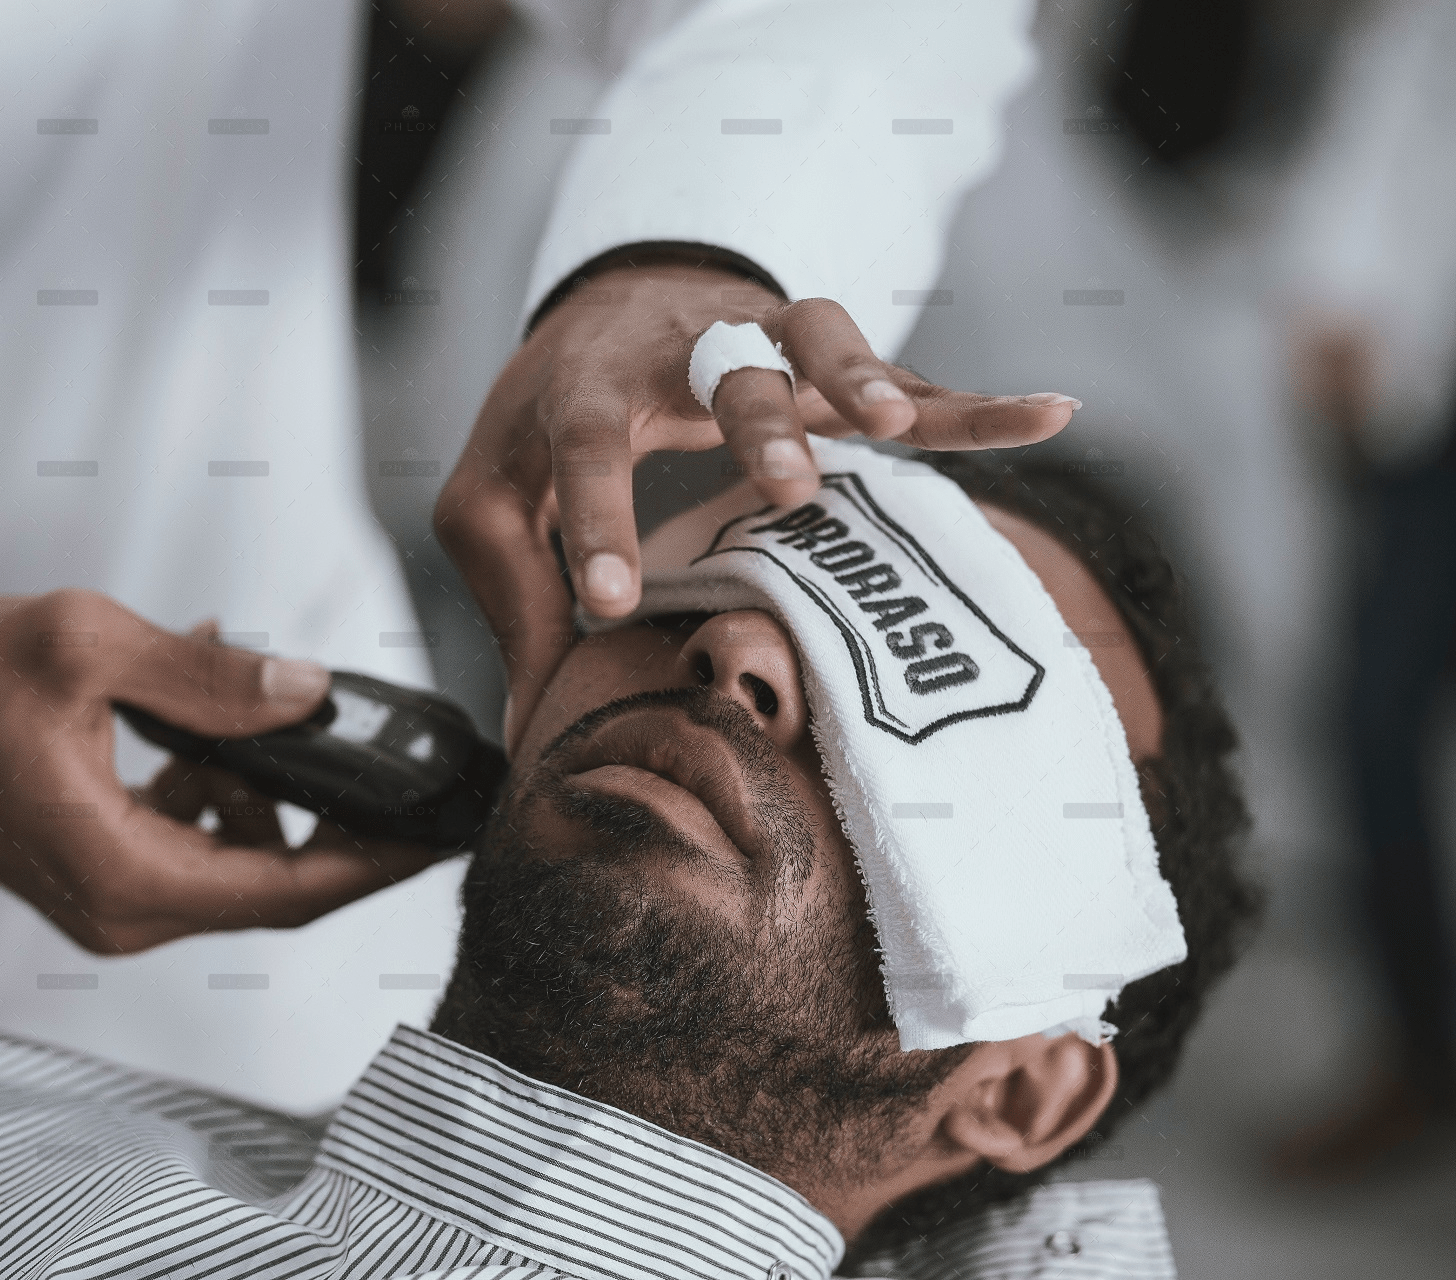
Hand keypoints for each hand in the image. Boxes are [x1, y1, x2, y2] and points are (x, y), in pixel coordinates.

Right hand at [0, 592, 437, 952]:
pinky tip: (206, 719)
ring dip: (269, 786)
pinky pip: (199, 842)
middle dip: (345, 822)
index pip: (287, 891)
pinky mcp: (107, 876)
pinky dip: (221, 785)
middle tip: (403, 763)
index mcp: (124, 875)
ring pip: (241, 859)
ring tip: (252, 703)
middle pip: (277, 884)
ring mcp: (115, 902)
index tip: (444, 831)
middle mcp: (125, 911)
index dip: (377, 862)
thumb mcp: (86, 646)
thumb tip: (309, 689)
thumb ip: (207, 676)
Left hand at [434, 260, 1080, 750]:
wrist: (609, 305)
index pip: (584, 445)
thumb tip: (530, 721)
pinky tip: (1050, 413)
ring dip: (862, 376)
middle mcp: (680, 348)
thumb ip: (507, 594)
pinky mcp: (824, 364)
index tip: (606, 603)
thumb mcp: (489, 498)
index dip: (596, 518)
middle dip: (757, 423)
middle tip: (786, 487)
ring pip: (819, 340)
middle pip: (723, 368)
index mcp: (587, 385)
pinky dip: (975, 400)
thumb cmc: (543, 419)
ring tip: (894, 425)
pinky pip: (911, 375)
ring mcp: (761, 344)